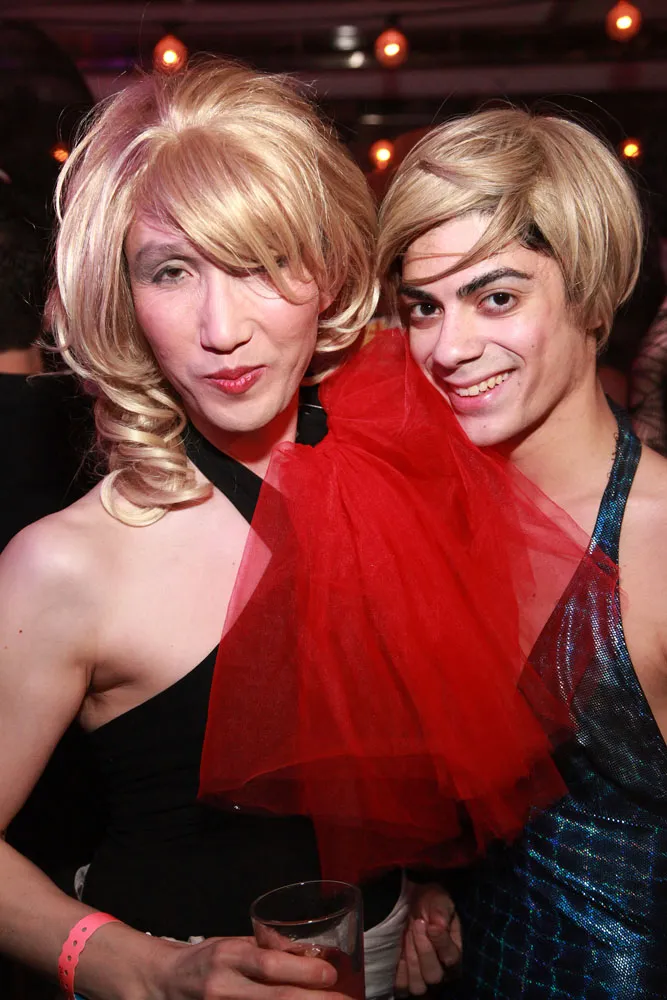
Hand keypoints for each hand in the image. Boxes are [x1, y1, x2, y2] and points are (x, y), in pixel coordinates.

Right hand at [153, 934, 344, 999]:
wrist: (163, 983)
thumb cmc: (205, 959)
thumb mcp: (233, 943)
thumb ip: (265, 950)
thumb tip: (307, 954)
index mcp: (228, 956)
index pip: (269, 965)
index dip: (302, 972)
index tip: (331, 974)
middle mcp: (223, 986)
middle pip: (275, 998)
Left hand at [395, 884, 461, 995]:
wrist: (413, 900)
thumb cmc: (431, 902)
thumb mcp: (440, 901)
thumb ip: (441, 912)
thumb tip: (438, 927)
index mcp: (455, 952)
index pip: (451, 958)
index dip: (439, 942)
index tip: (429, 924)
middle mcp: (442, 971)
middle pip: (433, 976)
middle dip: (422, 950)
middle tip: (417, 924)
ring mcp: (423, 977)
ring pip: (418, 986)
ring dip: (411, 960)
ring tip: (408, 937)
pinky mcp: (407, 977)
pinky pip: (402, 986)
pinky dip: (399, 972)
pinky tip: (400, 952)